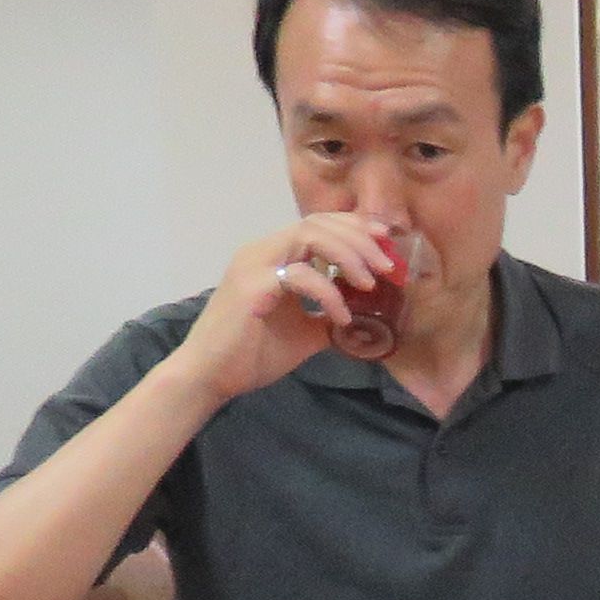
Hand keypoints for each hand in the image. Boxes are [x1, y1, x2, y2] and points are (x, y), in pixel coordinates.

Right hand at [166, 213, 404, 402]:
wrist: (211, 376)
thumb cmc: (251, 354)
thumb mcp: (304, 331)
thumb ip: (328, 316)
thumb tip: (363, 319)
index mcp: (273, 256)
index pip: (317, 224)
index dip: (353, 228)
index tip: (385, 243)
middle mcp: (262, 251)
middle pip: (318, 222)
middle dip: (359, 239)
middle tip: (388, 265)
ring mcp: (255, 265)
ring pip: (309, 236)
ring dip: (348, 255)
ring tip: (370, 284)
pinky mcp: (253, 286)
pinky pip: (300, 276)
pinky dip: (328, 292)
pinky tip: (341, 316)